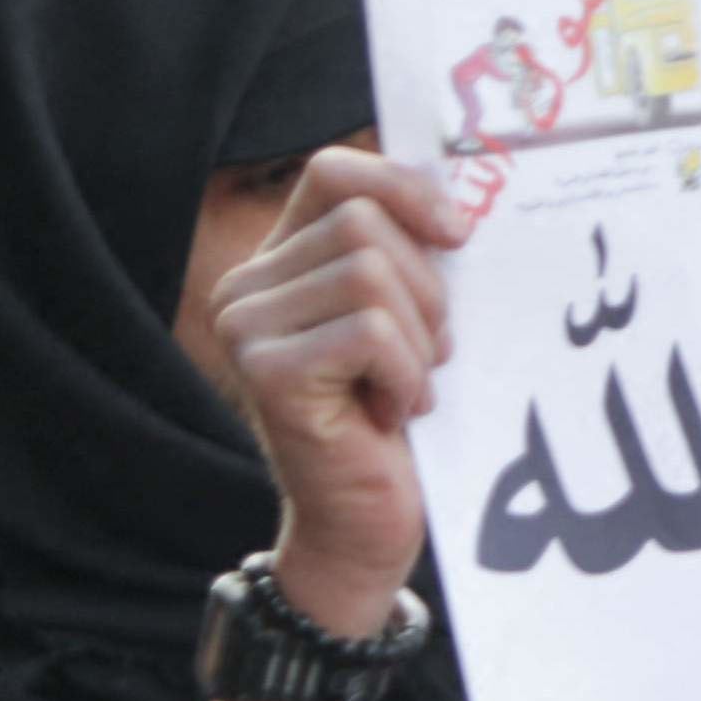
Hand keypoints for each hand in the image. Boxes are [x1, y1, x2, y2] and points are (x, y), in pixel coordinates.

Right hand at [217, 149, 466, 639]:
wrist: (362, 528)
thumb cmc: (391, 422)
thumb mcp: (406, 318)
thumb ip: (407, 254)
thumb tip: (455, 201)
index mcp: (276, 262)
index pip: (333, 172)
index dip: (402, 188)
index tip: (456, 236)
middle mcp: (244, 288)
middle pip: (362, 222)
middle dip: (425, 288)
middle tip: (428, 355)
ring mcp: (246, 329)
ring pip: (369, 274)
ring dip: (417, 338)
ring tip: (408, 389)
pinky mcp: (268, 372)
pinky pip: (371, 331)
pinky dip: (406, 375)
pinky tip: (393, 415)